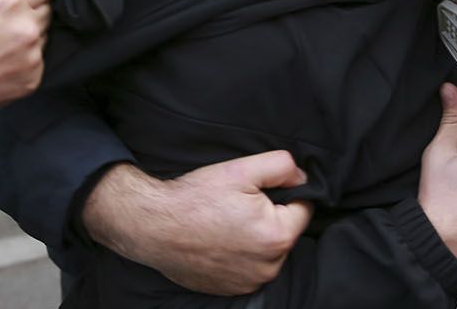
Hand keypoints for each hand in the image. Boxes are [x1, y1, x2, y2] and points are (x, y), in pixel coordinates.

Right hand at [82, 154, 313, 294]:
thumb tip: (302, 177)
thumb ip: (282, 166)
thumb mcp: (241, 169)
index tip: (257, 192)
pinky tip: (219, 241)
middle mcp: (268, 266)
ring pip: (268, 252)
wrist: (153, 227)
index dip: (284, 194)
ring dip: (256, 238)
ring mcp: (249, 282)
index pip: (303, 209)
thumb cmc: (195, 199)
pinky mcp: (232, 289)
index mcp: (277, 236)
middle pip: (285, 232)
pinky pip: (249, 268)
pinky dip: (240, 256)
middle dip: (269, 217)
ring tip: (226, 224)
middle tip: (237, 206)